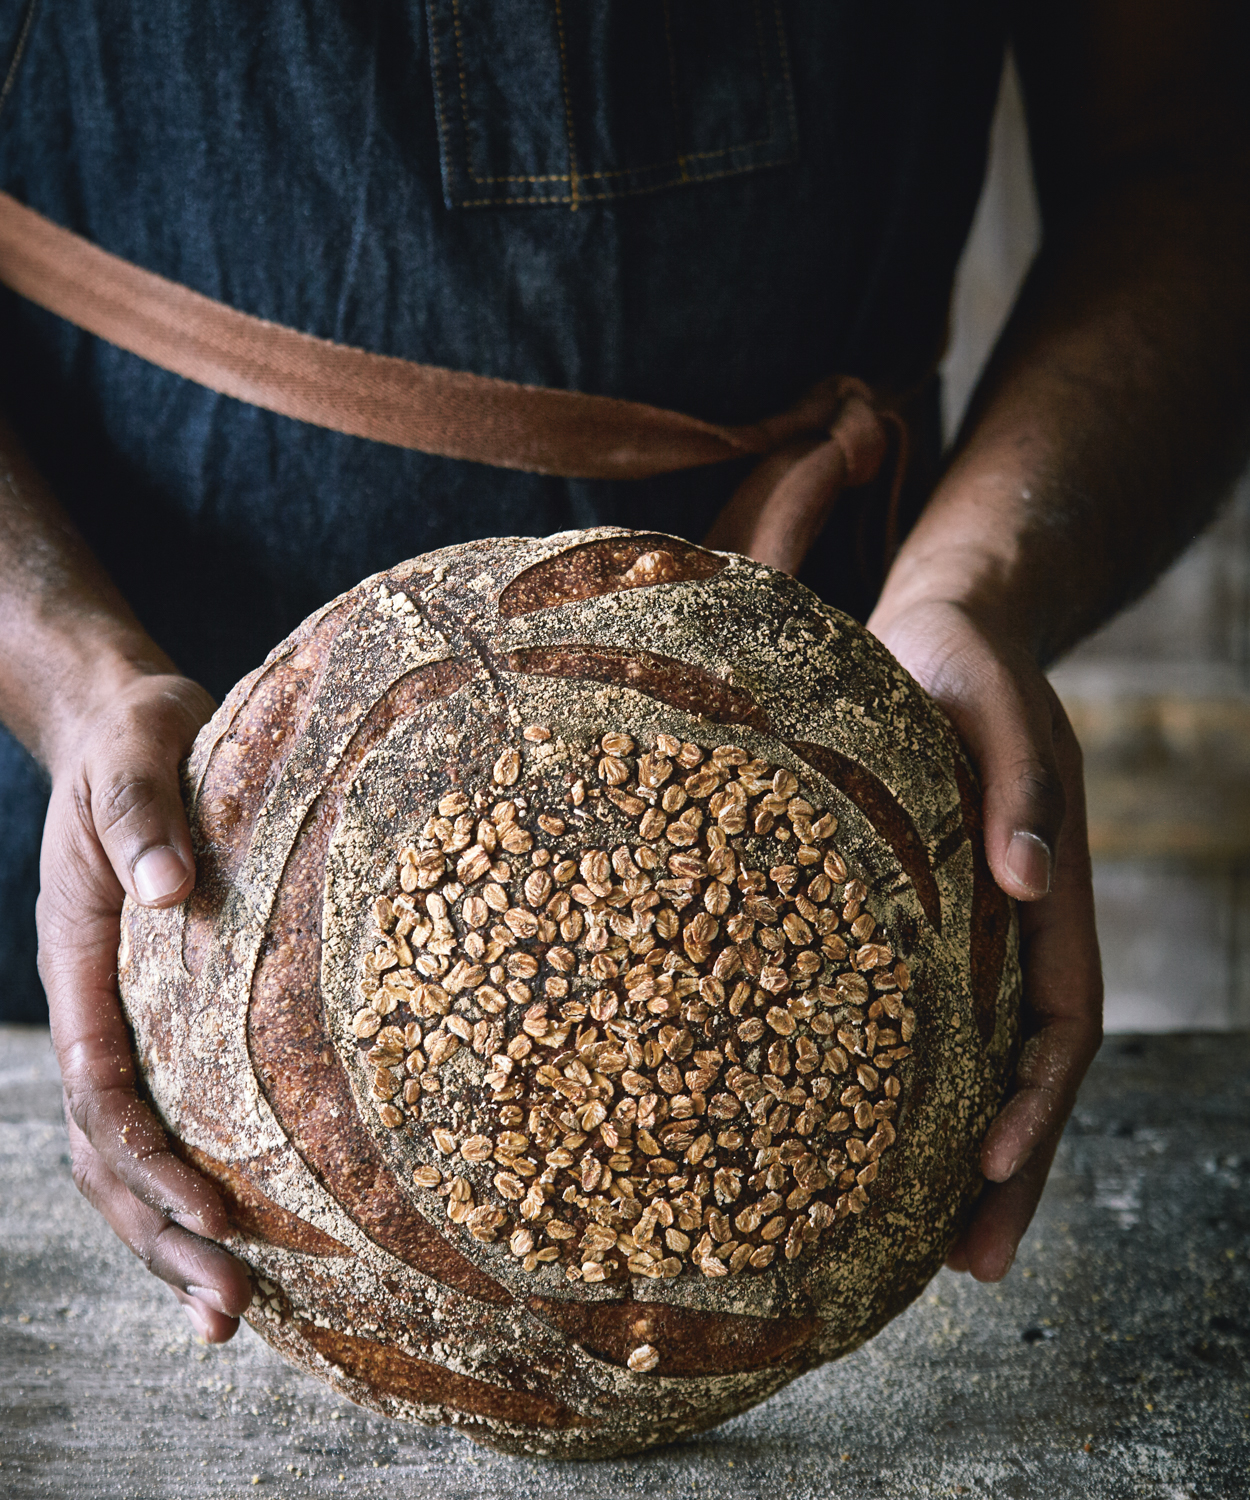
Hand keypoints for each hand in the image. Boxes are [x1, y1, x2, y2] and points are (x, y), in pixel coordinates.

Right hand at [36, 670, 252, 1339]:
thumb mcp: (136, 761)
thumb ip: (144, 821)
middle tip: (231, 1314)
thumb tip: (166, 893)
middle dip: (164, 1237)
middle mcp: (100, 1010)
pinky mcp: (169, 1013)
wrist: (126, 723)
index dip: (152, 1161)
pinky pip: (172, 1112)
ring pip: (133, 1153)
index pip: (106, 1090)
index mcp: (84, 965)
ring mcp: (128, 1019)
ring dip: (174, 1236)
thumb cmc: (135, 741)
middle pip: (113, 1153)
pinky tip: (249, 1229)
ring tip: (235, 1312)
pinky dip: (199, 1180)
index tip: (214, 1217)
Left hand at [867, 597, 1103, 1280]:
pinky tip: (870, 1135)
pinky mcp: (917, 919)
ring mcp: (969, 930)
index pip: (1061, 1017)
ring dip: (965, 1153)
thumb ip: (1018, 782)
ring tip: (928, 1247)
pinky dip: (913, 1086)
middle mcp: (1015, 925)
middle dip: (1010, 1170)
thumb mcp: (994, 705)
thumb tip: (1032, 875)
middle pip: (1027, 1069)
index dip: (1037, 1097)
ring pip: (978, 1059)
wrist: (942, 632)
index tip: (991, 1165)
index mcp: (1048, 889)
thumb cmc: (964, 663)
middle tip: (967, 1268)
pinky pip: (925, 1019)